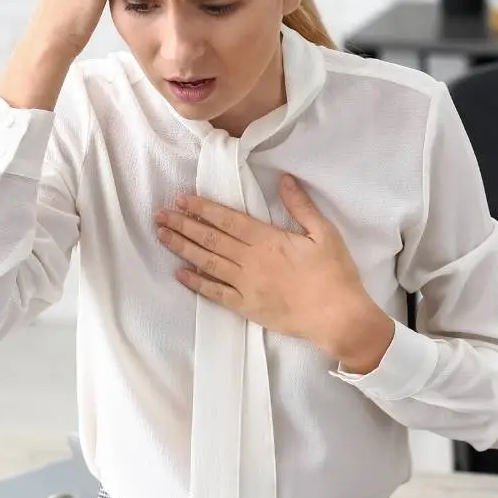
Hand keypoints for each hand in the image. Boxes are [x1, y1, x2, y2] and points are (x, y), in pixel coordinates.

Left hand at [155, 175, 394, 372]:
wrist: (337, 317)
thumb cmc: (334, 274)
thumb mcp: (324, 233)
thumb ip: (301, 206)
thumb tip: (284, 179)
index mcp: (268, 240)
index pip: (227, 220)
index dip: (202, 208)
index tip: (181, 199)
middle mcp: (250, 261)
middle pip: (209, 239)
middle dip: (183, 224)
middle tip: (160, 214)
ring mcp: (246, 285)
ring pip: (207, 263)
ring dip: (182, 248)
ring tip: (162, 235)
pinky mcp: (247, 307)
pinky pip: (215, 293)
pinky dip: (196, 282)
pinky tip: (180, 273)